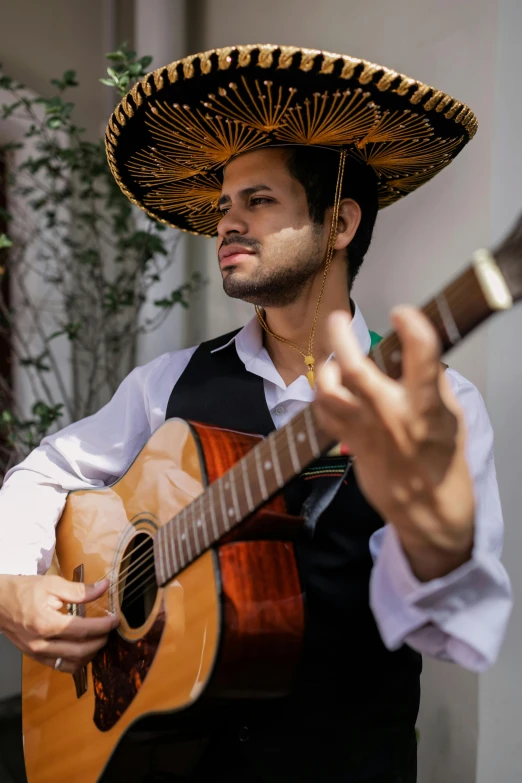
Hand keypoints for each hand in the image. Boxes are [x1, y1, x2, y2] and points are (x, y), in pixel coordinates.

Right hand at [0, 574, 118, 672]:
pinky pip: (61, 667)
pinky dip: (77, 661)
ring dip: (90, 655)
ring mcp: (37, 654)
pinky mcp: (35, 657)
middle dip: (100, 641)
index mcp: (45, 624)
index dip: (103, 626)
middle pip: (80, 651)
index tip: (115, 619)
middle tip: (110, 629)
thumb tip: (104, 587)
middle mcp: (41, 644)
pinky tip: (84, 648)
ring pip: (72, 664)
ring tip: (99, 639)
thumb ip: (80, 590)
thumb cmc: (23, 590)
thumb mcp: (52, 584)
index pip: (82, 630)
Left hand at [314, 306, 474, 581]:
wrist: (425, 507)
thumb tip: (411, 351)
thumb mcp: (452, 416)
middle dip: (342, 336)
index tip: (403, 313)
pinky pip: (323, 412)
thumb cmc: (442, 460)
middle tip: (339, 319)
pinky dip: (322, 395)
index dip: (412, 325)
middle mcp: (392, 414)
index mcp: (426, 405)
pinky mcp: (348, 442)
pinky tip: (333, 387)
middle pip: (355, 367)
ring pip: (329, 392)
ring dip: (327, 370)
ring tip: (336, 361)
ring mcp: (365, 429)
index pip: (422, 355)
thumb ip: (432, 383)